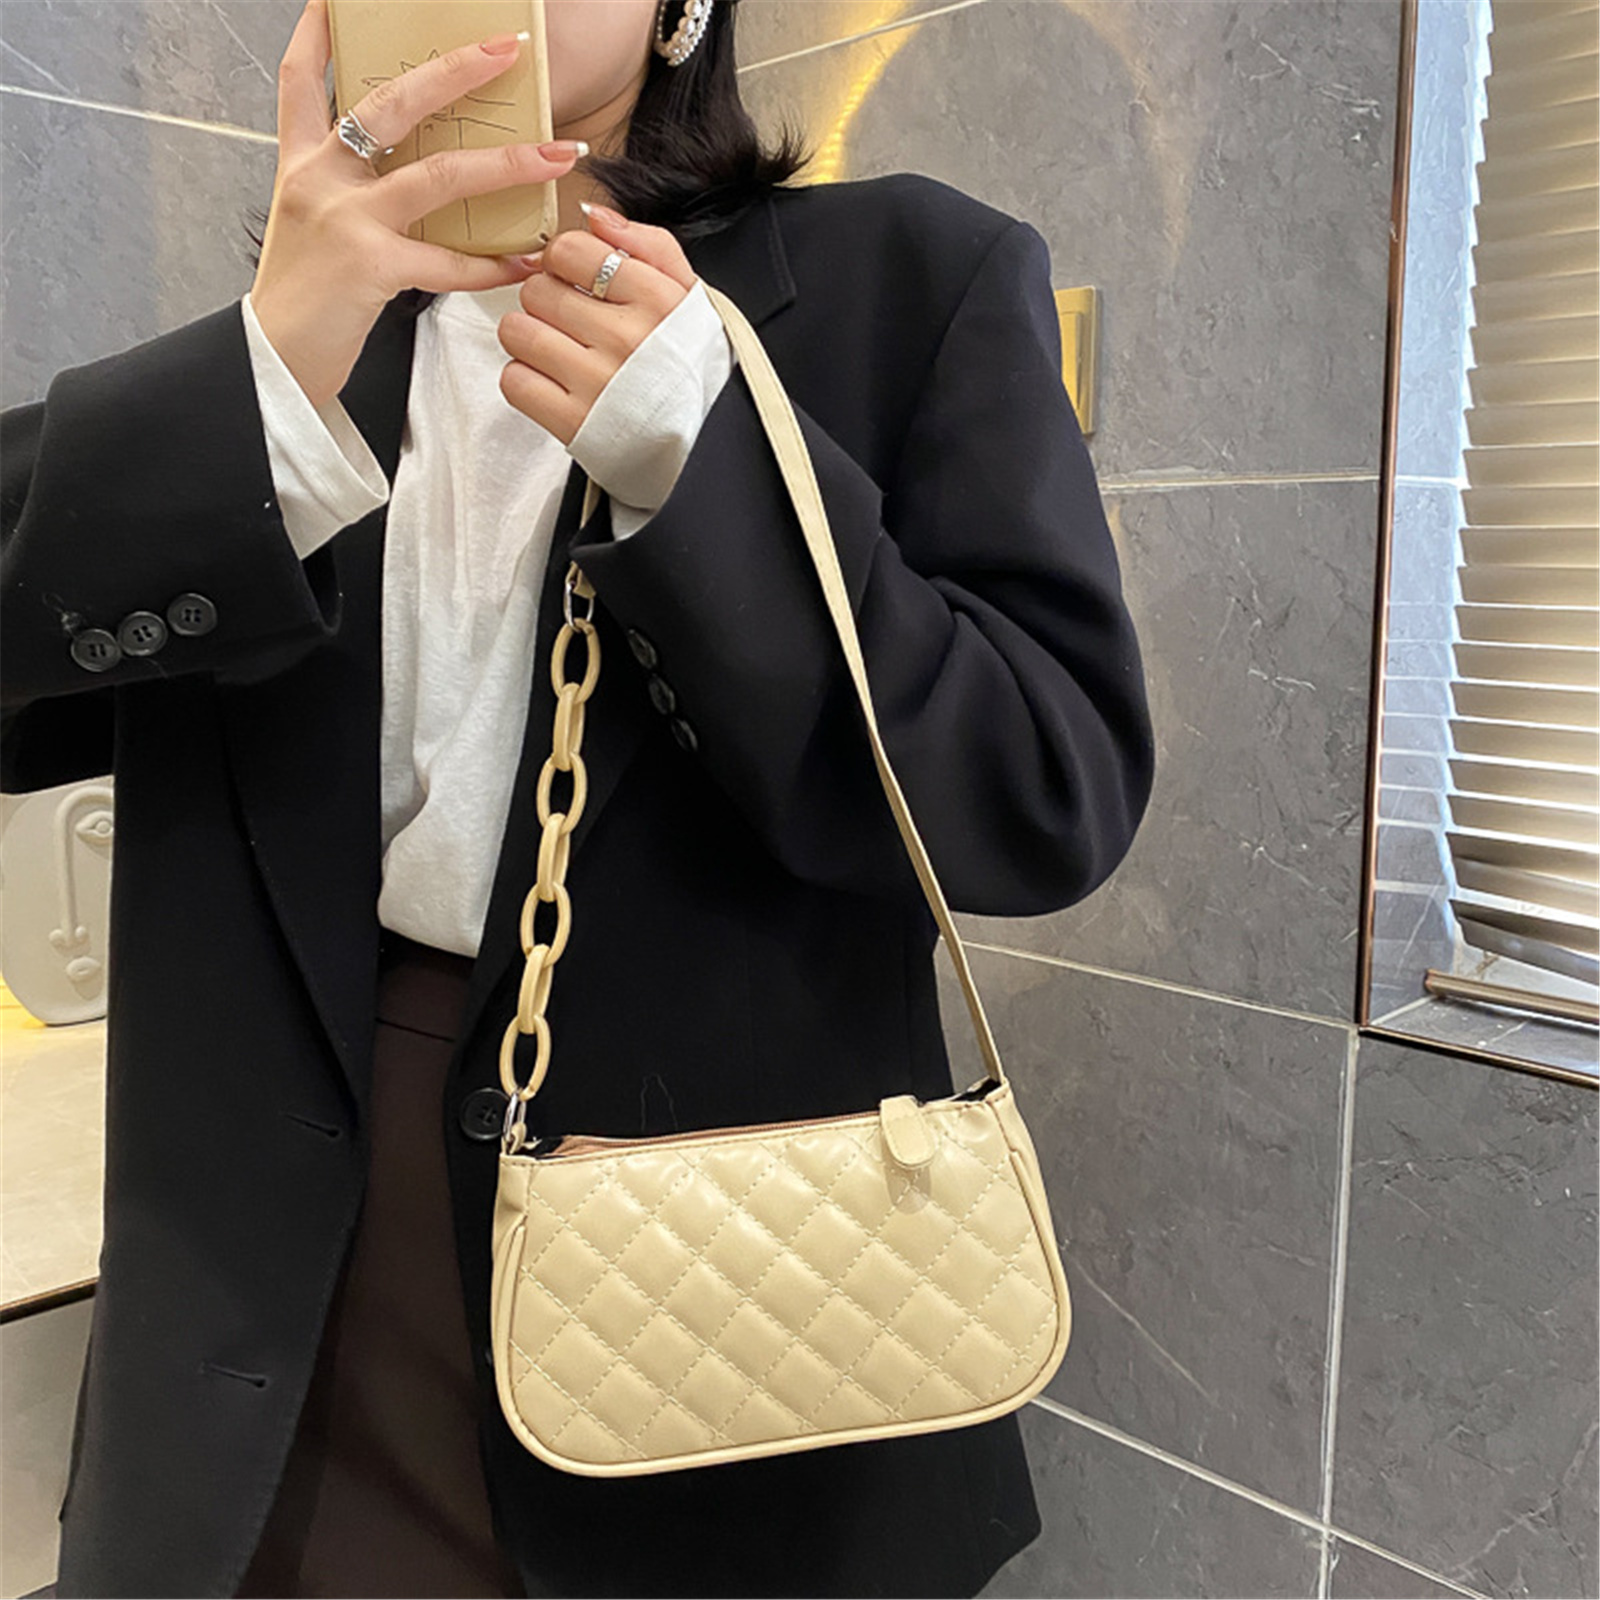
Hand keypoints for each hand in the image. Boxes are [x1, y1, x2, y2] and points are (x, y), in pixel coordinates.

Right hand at [251, 0, 586, 410]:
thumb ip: (350, 189)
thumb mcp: (311, 224)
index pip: (302, 79)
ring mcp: (344, 219)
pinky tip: (526, 262)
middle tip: (507, 50)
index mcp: (301, 162)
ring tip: (557, 156)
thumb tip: (410, 169)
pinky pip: (446, 261)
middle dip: (453, 71)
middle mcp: (319, 177)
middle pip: (389, 103)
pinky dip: (490, 265)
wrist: (273, 359)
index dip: (319, 33)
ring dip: (505, 164)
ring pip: (437, 176)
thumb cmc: (304, 295)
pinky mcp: (370, 268)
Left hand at [495, 205, 698, 445]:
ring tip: (559, 351)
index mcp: (655, 299)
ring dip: (529, 338)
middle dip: (547, 301)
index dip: (565, 263)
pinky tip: (554, 383)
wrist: (703, 440)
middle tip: (571, 323)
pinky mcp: (573, 422)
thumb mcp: (689, 296)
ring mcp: (596, 381)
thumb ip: (649, 245)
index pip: (571, 251)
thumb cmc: (689, 365)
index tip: (577, 282)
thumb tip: (594, 215)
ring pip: (517, 331)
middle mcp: (625, 337)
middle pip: (538, 289)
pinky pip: (515, 380)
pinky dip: (525, 380)